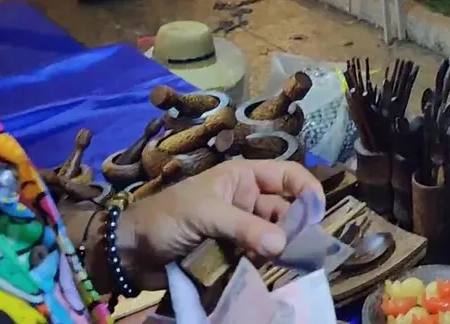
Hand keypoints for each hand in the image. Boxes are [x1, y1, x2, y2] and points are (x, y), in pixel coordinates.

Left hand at [116, 159, 322, 288]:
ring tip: (289, 266)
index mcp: (244, 178)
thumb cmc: (165, 218)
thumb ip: (244, 227)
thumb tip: (282, 244)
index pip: (288, 175)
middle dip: (297, 228)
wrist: (130, 252)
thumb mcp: (205, 214)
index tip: (319, 214)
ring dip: (281, 251)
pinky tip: (271, 275)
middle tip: (304, 251)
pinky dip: (266, 266)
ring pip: (275, 238)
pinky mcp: (234, 254)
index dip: (308, 190)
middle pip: (286, 211)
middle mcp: (248, 200)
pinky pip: (260, 259)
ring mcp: (241, 229)